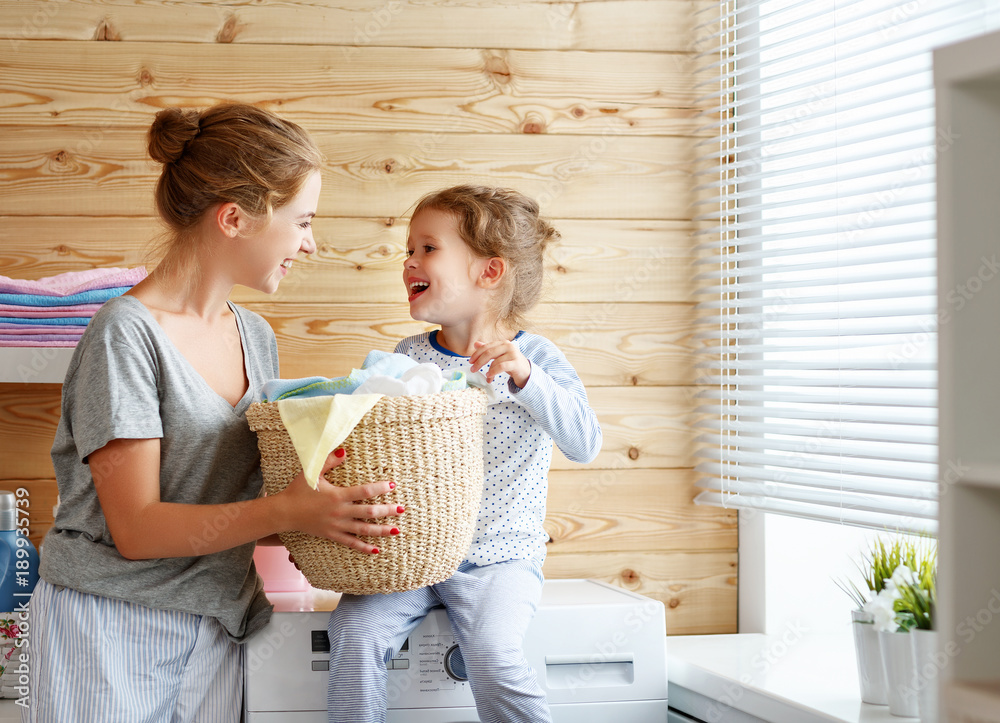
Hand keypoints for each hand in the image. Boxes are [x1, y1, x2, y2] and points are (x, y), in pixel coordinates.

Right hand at [279, 449, 402, 553]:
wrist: (284, 512)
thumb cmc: (298, 490)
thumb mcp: (312, 472)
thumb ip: (329, 461)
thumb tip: (345, 449)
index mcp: (337, 496)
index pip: (363, 492)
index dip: (379, 488)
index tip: (392, 485)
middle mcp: (339, 512)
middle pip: (368, 512)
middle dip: (386, 511)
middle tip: (402, 509)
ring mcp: (336, 526)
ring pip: (363, 529)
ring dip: (380, 530)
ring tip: (396, 530)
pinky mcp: (332, 535)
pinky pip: (350, 542)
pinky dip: (363, 547)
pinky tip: (376, 549)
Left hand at [470, 340, 529, 387]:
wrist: (526, 371)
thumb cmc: (511, 363)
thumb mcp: (499, 356)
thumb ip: (488, 349)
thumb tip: (475, 343)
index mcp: (502, 343)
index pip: (486, 347)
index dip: (476, 354)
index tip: (470, 362)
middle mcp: (508, 346)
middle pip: (489, 353)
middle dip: (479, 362)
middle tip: (473, 369)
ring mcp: (513, 353)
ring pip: (495, 361)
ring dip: (488, 371)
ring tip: (487, 377)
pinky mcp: (516, 362)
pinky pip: (501, 367)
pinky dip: (493, 372)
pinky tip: (490, 376)